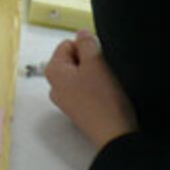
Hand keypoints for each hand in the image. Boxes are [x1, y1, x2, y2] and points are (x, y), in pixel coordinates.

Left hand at [45, 30, 135, 148]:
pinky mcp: (79, 110)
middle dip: (90, 62)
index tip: (99, 60)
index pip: (67, 45)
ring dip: (95, 76)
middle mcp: (54, 85)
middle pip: (74, 60)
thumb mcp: (96, 64)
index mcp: (53, 71)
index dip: (86, 48)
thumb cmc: (104, 100)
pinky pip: (86, 90)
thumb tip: (81, 33)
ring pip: (82, 76)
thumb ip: (87, 44)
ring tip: (107, 87)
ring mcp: (65, 100)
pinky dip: (97, 89)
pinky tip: (106, 98)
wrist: (116, 136)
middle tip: (104, 75)